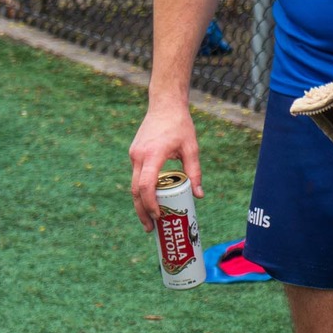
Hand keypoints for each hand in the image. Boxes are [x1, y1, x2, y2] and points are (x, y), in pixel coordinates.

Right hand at [129, 97, 200, 230]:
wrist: (164, 104)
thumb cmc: (180, 125)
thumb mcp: (192, 148)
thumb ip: (195, 171)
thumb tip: (199, 195)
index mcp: (153, 154)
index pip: (146, 185)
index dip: (151, 204)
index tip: (159, 216)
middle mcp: (139, 156)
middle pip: (135, 190)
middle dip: (142, 211)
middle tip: (151, 228)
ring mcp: (134, 155)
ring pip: (134, 185)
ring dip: (140, 203)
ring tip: (150, 220)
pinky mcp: (135, 153)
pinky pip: (137, 176)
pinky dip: (141, 190)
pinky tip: (151, 200)